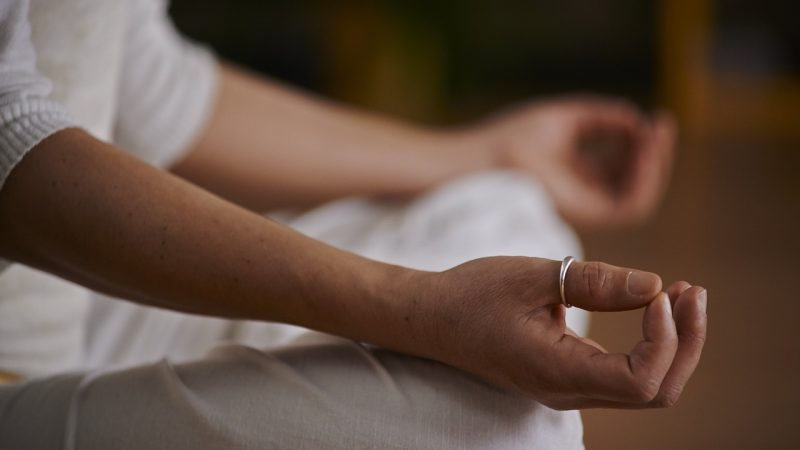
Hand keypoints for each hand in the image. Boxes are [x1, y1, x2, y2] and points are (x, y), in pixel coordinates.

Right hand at [415, 257, 705, 409]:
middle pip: (656, 392)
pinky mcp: (569, 375)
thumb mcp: (532, 276)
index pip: (640, 381)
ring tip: (683, 294)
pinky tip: (656, 306)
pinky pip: (627, 374)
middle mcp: (568, 391)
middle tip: (692, 290)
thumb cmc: (473, 294)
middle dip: (686, 343)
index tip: (659, 292)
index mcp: (556, 371)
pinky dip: (652, 343)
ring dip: (675, 343)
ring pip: (647, 388)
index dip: (666, 339)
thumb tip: (655, 285)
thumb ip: (595, 283)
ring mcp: (569, 388)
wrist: (433, 318)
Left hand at [478, 97, 676, 228]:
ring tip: (655, 135)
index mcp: (577, 173)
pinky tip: (646, 152)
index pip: (623, 164)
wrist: (485, 158)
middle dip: (655, 153)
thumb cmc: (512, 137)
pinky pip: (630, 208)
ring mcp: (585, 209)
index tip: (654, 117)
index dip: (643, 142)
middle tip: (662, 123)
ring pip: (638, 197)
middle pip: (634, 180)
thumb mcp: (567, 118)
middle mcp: (584, 195)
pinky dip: (645, 182)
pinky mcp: (584, 218)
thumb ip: (604, 117)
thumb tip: (637, 120)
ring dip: (655, 166)